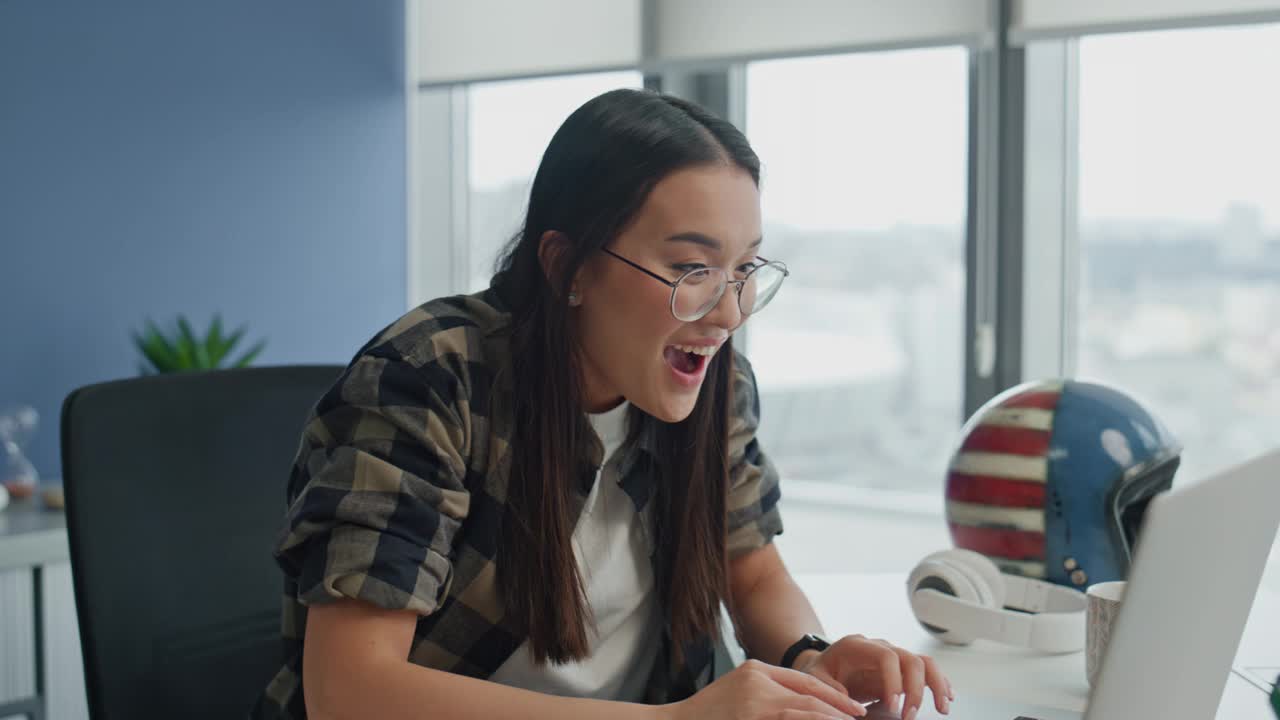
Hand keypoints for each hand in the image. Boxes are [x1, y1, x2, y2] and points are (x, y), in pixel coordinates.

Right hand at [665, 658, 867, 719]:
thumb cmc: (707, 715)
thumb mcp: (739, 692)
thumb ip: (767, 694)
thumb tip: (803, 707)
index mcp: (756, 669)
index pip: (805, 681)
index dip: (833, 696)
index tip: (854, 709)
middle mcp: (757, 680)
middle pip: (810, 695)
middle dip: (839, 710)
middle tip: (861, 719)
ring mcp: (753, 701)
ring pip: (804, 711)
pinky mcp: (750, 716)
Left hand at [793, 635, 953, 719]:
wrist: (824, 665)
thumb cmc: (820, 672)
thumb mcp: (816, 680)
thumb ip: (831, 691)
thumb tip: (853, 708)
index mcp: (857, 646)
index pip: (886, 656)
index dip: (894, 681)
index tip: (893, 706)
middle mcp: (879, 647)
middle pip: (909, 658)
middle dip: (915, 689)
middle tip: (909, 716)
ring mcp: (892, 656)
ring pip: (923, 662)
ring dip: (935, 684)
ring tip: (942, 708)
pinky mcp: (900, 669)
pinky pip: (925, 670)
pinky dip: (938, 683)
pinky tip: (946, 698)